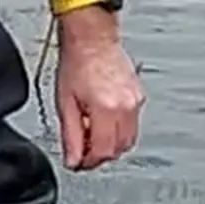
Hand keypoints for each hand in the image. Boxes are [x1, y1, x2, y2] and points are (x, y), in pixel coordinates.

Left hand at [54, 15, 144, 169]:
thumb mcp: (65, 103)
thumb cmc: (76, 63)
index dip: (89, 163)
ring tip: (90, 137)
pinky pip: (132, 125)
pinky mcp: (139, 96)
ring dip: (110, 145)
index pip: (103, 152)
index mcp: (106, 109)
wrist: (92, 39)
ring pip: (129, 140)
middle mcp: (126, 107)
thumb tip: (73, 160)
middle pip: (118, 149)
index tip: (77, 164)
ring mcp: (136, 102)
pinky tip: (101, 122)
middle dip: (100, 156)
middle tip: (82, 153)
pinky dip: (118, 131)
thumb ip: (70, 135)